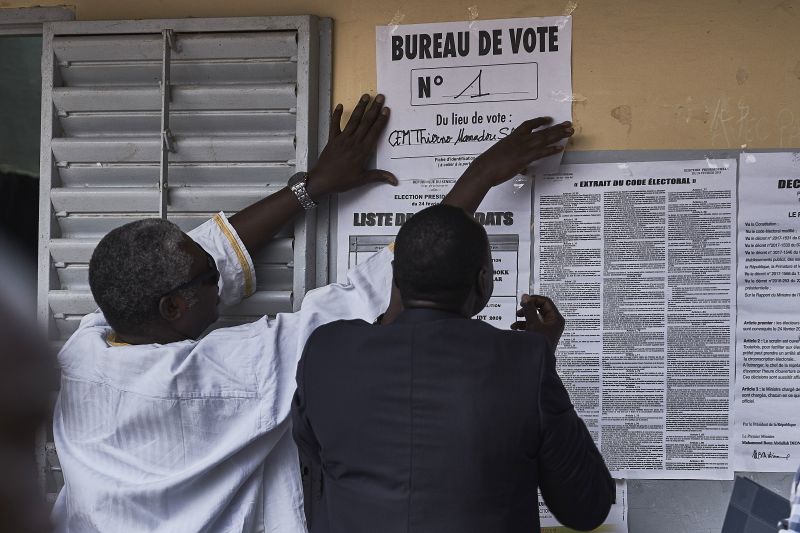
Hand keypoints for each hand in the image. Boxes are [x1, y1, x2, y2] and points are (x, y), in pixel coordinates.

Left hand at [306, 94, 396, 198]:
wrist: (322, 180)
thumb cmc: (342, 181)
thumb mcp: (362, 180)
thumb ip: (379, 176)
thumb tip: (395, 181)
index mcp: (363, 151)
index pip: (375, 132)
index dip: (381, 120)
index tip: (386, 109)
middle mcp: (354, 141)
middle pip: (366, 122)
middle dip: (374, 108)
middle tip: (380, 97)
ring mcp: (342, 139)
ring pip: (353, 120)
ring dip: (360, 107)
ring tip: (366, 96)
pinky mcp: (332, 139)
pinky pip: (334, 125)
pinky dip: (336, 115)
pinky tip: (339, 105)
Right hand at [442, 117, 572, 212]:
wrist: (485, 169)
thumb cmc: (488, 164)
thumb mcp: (500, 157)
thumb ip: (512, 159)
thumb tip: (521, 167)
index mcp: (512, 137)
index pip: (528, 125)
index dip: (540, 121)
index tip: (549, 119)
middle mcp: (519, 140)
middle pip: (541, 131)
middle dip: (556, 127)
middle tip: (568, 124)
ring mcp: (523, 148)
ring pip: (544, 139)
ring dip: (558, 135)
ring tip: (569, 132)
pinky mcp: (524, 158)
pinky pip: (541, 152)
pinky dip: (551, 149)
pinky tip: (560, 148)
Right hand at [511, 294, 564, 348]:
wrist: (538, 362)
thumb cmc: (539, 344)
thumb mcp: (533, 324)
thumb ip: (529, 309)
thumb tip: (525, 297)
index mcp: (556, 319)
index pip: (546, 301)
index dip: (534, 299)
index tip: (523, 301)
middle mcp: (553, 323)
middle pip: (540, 309)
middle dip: (528, 309)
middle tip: (519, 310)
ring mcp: (547, 329)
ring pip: (534, 317)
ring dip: (524, 317)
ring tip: (516, 321)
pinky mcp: (540, 334)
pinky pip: (532, 324)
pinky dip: (523, 324)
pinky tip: (515, 328)